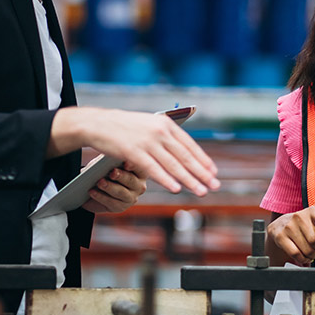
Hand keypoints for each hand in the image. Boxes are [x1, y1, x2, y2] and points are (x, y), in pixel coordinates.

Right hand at [49, 107, 219, 196]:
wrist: (100, 123)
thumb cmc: (126, 127)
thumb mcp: (150, 125)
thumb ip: (167, 136)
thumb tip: (184, 151)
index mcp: (166, 124)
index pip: (190, 145)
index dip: (203, 160)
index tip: (214, 172)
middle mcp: (160, 131)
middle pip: (185, 156)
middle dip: (202, 173)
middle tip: (215, 185)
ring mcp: (148, 141)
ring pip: (173, 165)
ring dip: (189, 180)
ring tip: (201, 191)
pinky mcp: (134, 151)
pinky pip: (154, 169)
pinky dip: (166, 180)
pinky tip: (176, 189)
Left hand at [82, 166, 146, 213]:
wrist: (97, 188)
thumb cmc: (106, 170)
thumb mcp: (109, 163)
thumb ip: (112, 161)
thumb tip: (109, 159)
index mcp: (140, 171)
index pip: (140, 167)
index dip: (134, 165)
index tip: (126, 163)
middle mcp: (139, 185)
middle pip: (131, 180)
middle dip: (121, 176)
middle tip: (112, 173)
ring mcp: (131, 198)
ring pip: (121, 193)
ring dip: (110, 187)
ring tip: (99, 182)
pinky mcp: (121, 207)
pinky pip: (112, 202)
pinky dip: (101, 196)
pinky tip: (93, 191)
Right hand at [266, 206, 314, 265]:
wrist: (281, 224)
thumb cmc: (304, 226)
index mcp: (312, 211)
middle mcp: (299, 216)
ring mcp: (288, 226)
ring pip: (306, 249)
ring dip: (311, 255)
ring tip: (310, 252)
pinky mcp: (280, 237)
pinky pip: (296, 254)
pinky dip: (303, 259)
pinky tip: (303, 256)